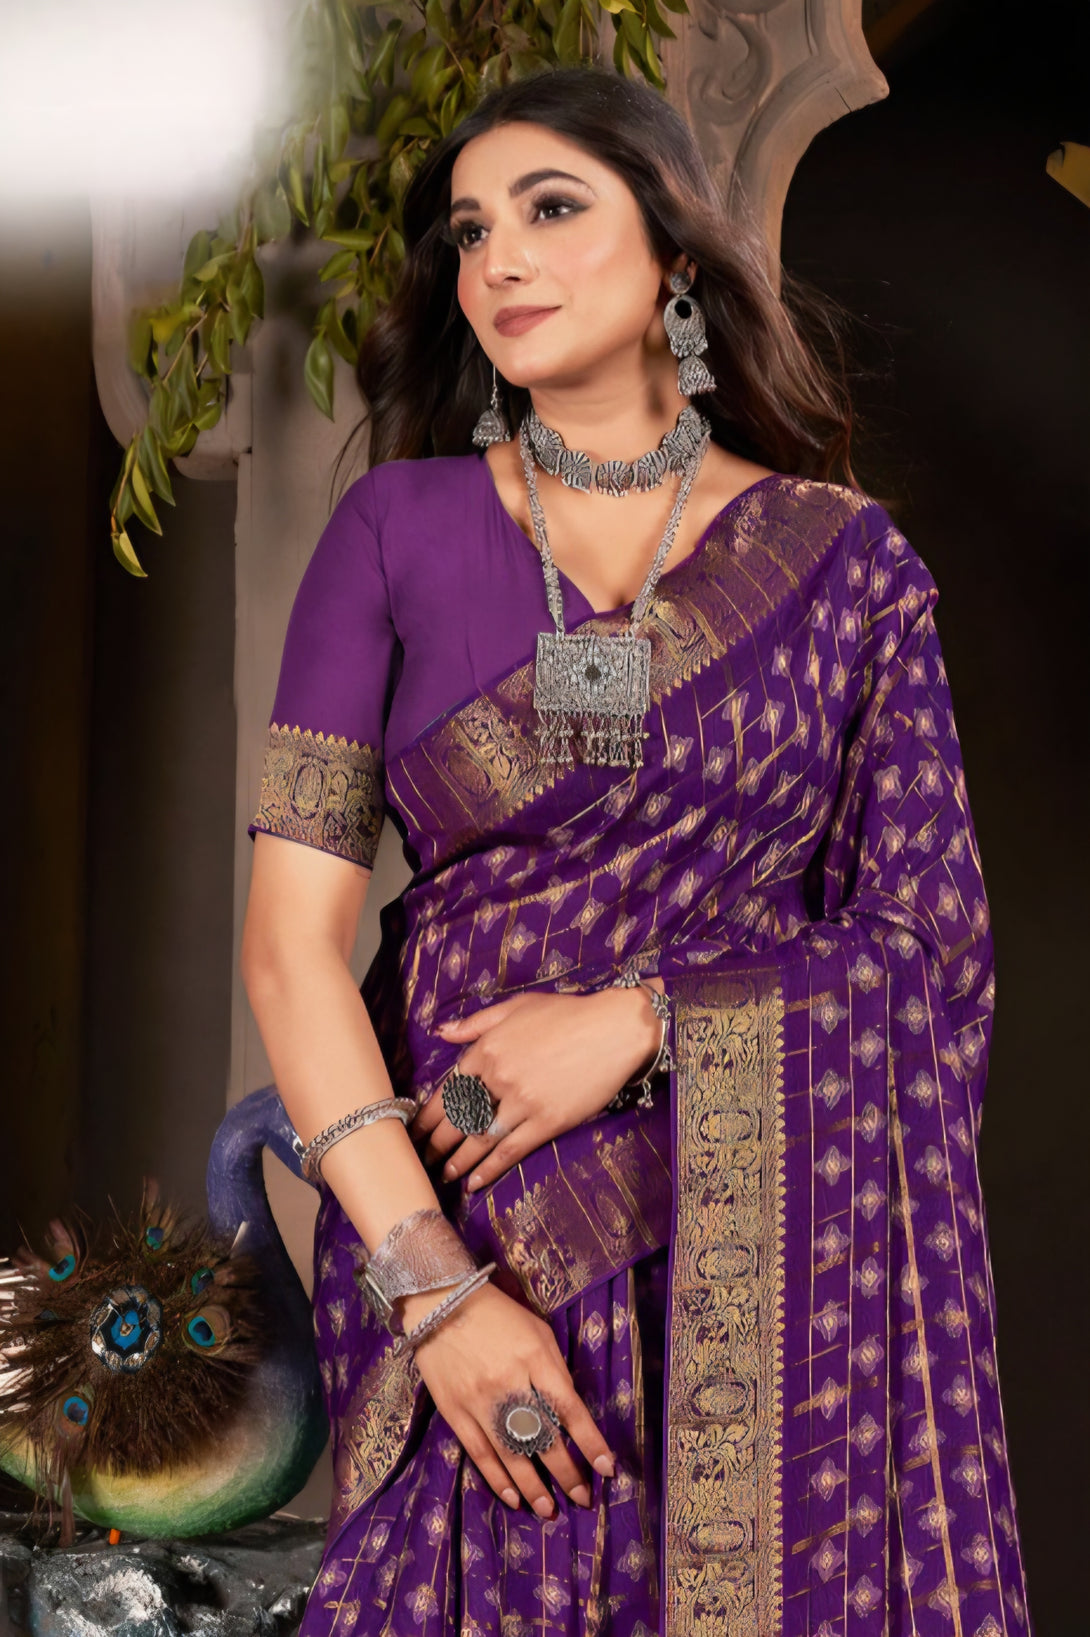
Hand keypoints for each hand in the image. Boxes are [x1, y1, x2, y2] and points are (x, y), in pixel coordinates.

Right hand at [402, 1280, 614, 1515]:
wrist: (440, 1304)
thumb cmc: (498, 1315)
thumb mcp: (537, 1332)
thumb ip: (554, 1369)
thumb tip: (568, 1413)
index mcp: (534, 1357)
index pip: (569, 1408)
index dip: (590, 1442)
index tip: (607, 1468)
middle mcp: (508, 1382)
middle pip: (543, 1437)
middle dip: (566, 1473)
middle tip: (582, 1499)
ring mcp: (479, 1400)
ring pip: (511, 1454)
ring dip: (533, 1487)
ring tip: (549, 1511)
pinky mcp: (454, 1412)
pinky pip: (480, 1453)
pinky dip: (498, 1479)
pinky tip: (513, 1498)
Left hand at [410, 984, 663, 1192]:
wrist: (614, 1028)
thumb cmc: (567, 1014)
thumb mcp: (517, 1007)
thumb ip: (476, 1023)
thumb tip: (442, 1032)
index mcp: (487, 1049)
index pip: (447, 1089)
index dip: (428, 1115)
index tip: (415, 1132)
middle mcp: (499, 1076)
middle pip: (457, 1118)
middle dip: (437, 1144)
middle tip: (422, 1161)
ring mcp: (523, 1101)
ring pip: (480, 1139)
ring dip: (458, 1161)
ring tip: (444, 1175)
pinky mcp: (548, 1121)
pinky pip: (511, 1150)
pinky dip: (490, 1169)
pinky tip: (475, 1183)